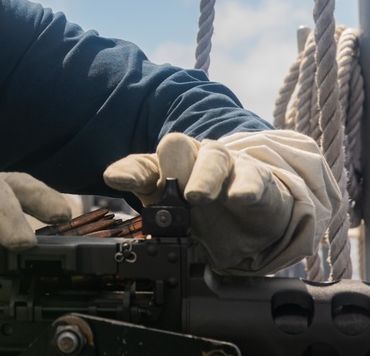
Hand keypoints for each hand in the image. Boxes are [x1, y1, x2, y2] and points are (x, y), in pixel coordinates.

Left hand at [103, 130, 339, 273]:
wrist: (253, 223)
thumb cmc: (207, 215)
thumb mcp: (177, 221)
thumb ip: (155, 215)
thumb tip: (131, 205)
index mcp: (166, 171)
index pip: (142, 165)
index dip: (128, 172)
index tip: (114, 179)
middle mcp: (194, 160)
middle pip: (177, 146)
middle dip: (171, 164)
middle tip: (172, 191)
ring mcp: (225, 167)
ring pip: (213, 157)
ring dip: (204, 176)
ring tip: (196, 196)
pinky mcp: (256, 179)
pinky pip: (250, 177)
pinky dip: (244, 187)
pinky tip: (239, 197)